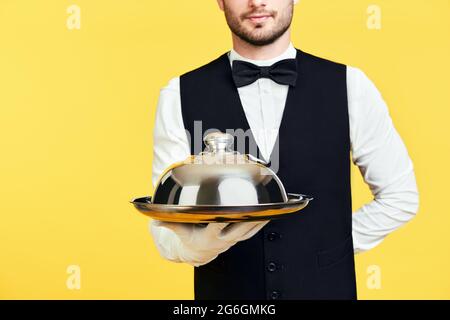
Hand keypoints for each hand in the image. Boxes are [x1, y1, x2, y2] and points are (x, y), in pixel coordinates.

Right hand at [151, 220, 268, 265]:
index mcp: (208, 236)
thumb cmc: (189, 238)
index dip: (221, 220)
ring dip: (257, 221)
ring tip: (266, 210)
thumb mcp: (179, 230)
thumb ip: (169, 222)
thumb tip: (155, 218)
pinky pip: (251, 232)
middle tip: (254, 208)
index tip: (225, 212)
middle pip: (237, 229)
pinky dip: (259, 225)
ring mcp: (231, 239)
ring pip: (247, 231)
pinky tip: (267, 216)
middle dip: (245, 219)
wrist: (197, 253)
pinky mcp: (237, 238)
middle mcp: (222, 239)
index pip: (216, 226)